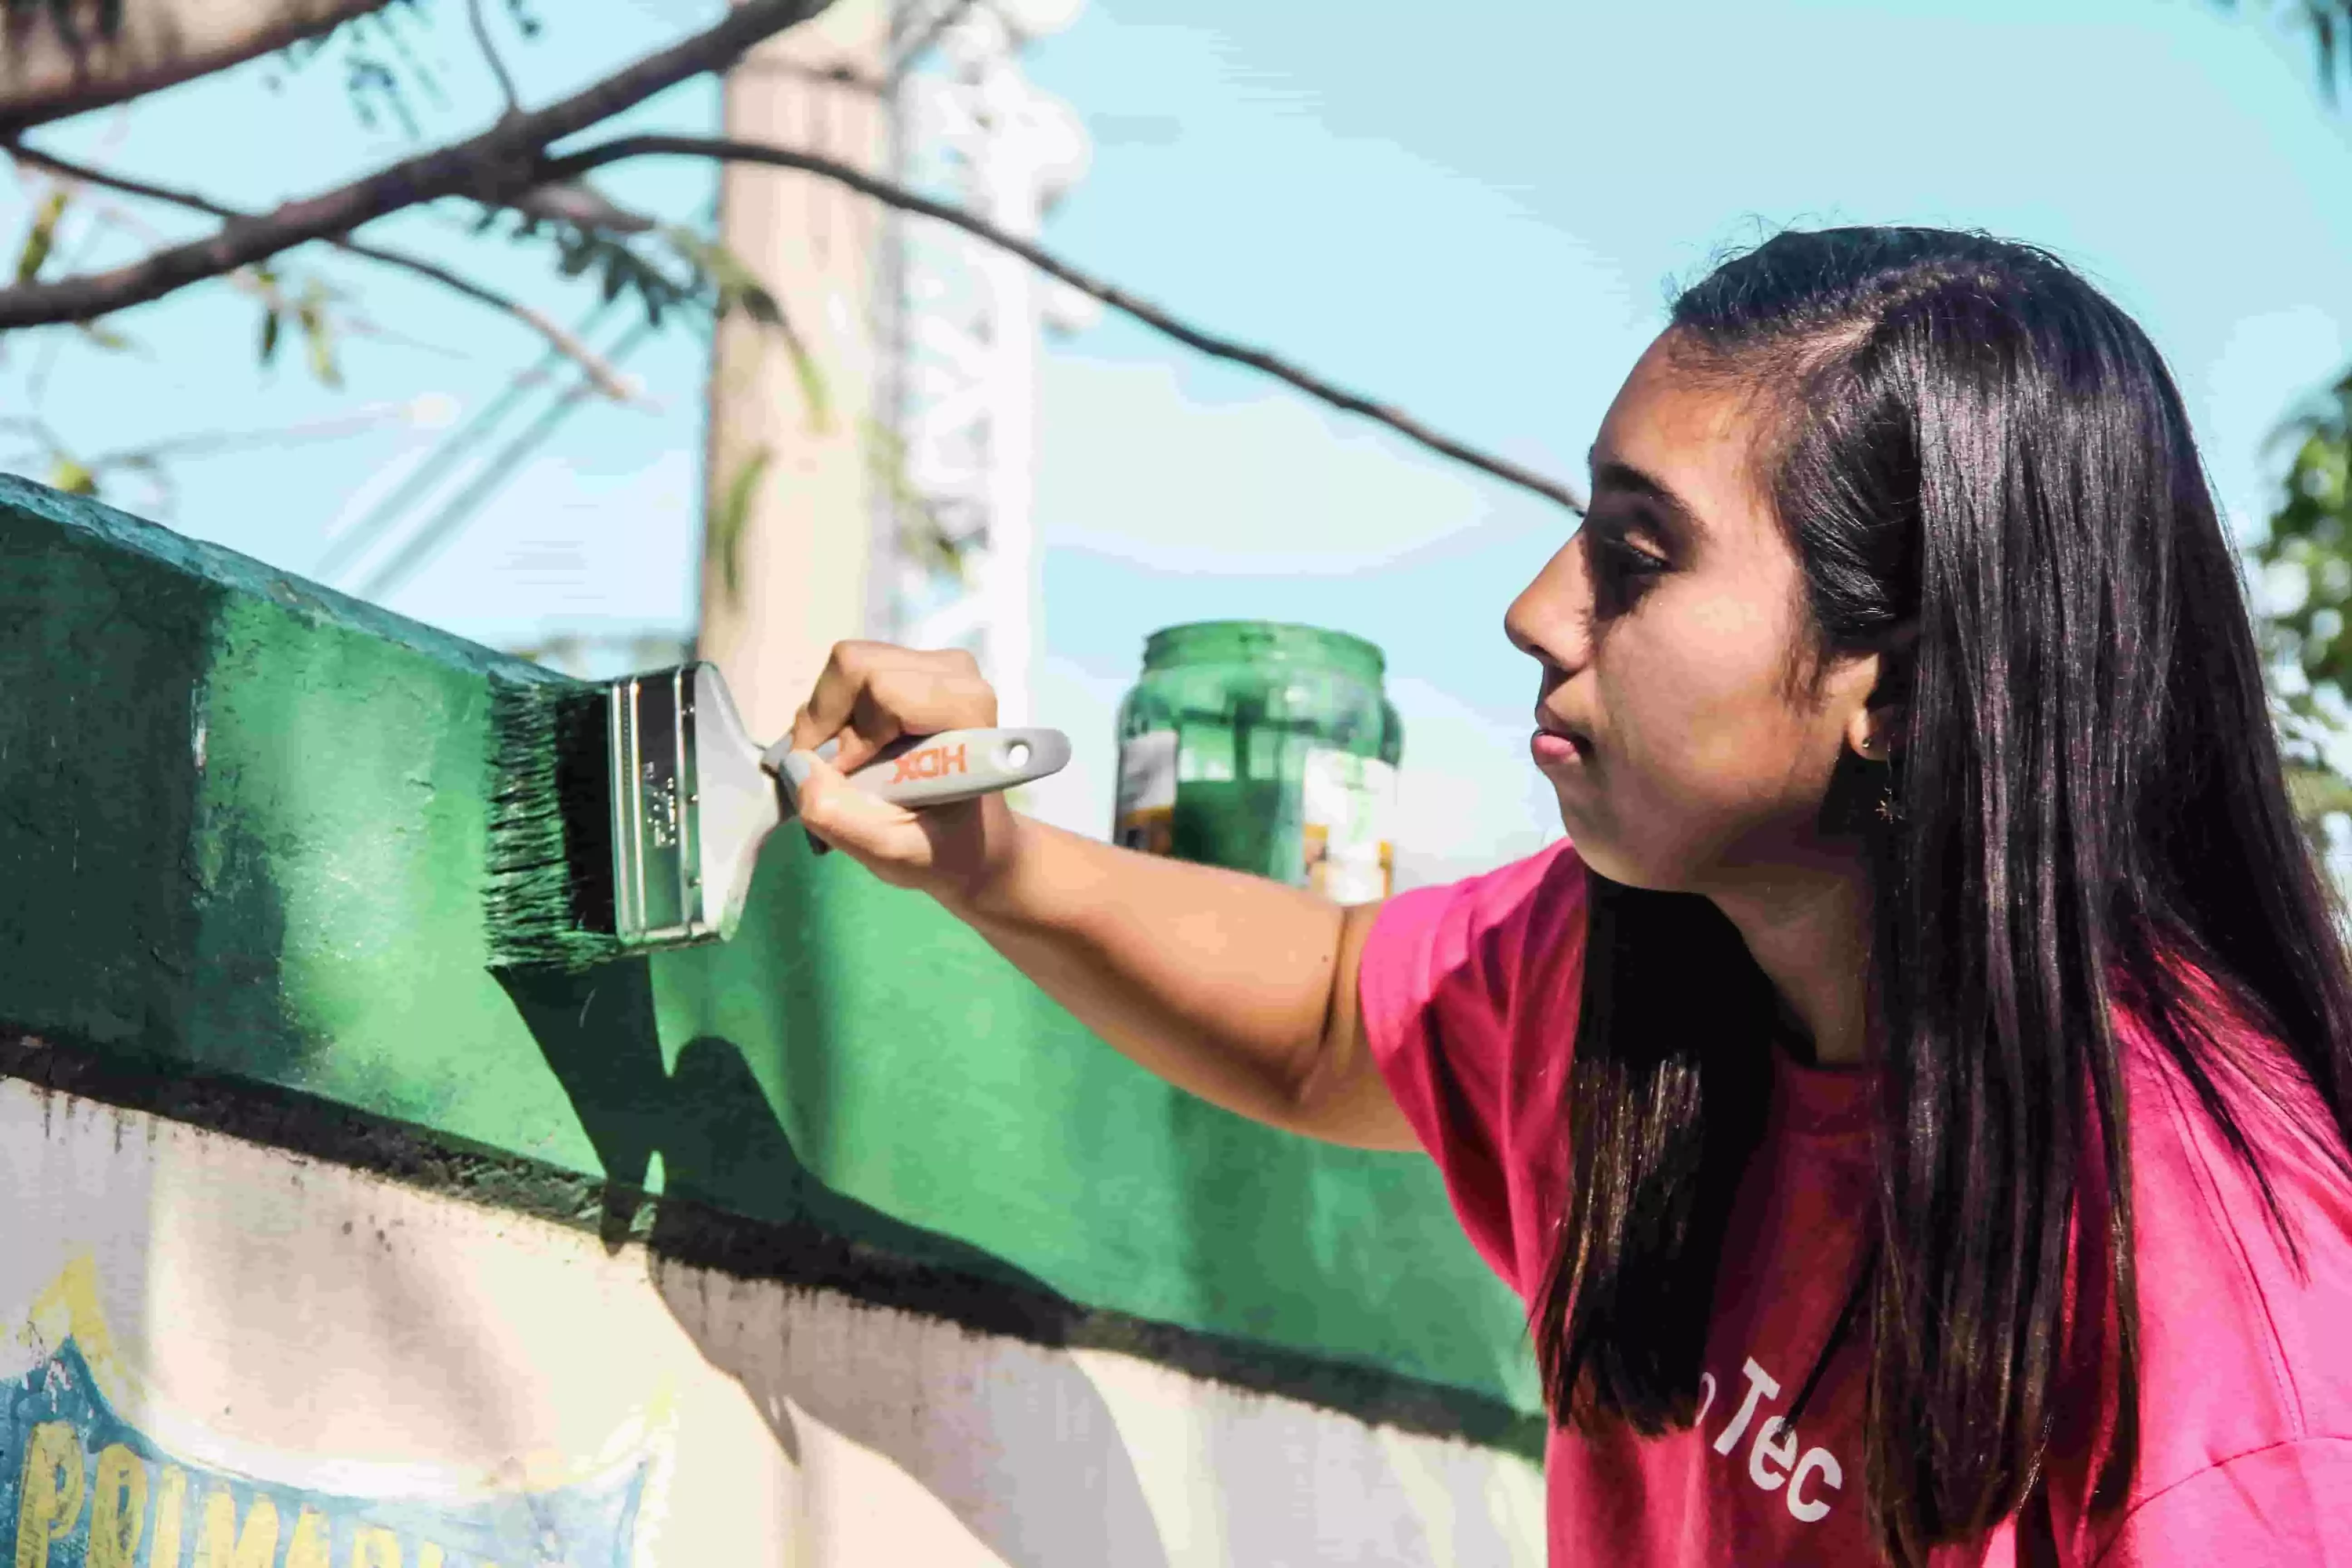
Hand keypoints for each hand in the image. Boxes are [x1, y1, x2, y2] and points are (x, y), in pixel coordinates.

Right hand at [778, 641, 1023, 905]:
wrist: (971, 841)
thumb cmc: (942, 850)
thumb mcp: (891, 852)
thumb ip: (841, 817)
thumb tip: (796, 767)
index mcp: (966, 711)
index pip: (881, 687)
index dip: (844, 732)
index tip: (845, 779)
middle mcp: (957, 673)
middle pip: (855, 666)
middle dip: (827, 722)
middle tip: (834, 773)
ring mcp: (936, 664)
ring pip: (848, 667)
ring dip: (830, 720)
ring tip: (846, 767)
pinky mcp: (914, 666)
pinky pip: (852, 675)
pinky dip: (838, 714)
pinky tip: (856, 750)